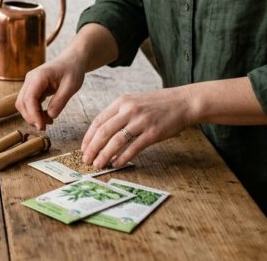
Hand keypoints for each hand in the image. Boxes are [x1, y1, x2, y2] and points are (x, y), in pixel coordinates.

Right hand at [16, 57, 85, 130]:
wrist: (72, 60)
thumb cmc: (73, 70)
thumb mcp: (71, 86)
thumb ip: (60, 101)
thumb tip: (50, 116)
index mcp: (39, 76)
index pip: (29, 98)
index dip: (33, 114)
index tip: (41, 126)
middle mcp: (30, 79)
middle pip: (22, 102)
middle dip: (31, 117)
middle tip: (45, 127)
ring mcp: (30, 83)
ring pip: (23, 104)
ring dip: (32, 115)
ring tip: (48, 122)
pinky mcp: (33, 87)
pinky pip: (29, 102)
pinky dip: (35, 111)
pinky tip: (47, 116)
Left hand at [80, 87, 194, 167]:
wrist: (182, 102)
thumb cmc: (157, 104)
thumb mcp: (134, 102)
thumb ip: (119, 113)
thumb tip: (102, 133)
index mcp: (121, 102)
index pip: (98, 121)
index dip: (89, 137)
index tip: (83, 148)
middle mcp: (129, 110)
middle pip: (104, 131)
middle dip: (92, 148)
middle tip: (86, 160)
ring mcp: (141, 121)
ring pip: (116, 141)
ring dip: (105, 154)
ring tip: (98, 164)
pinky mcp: (153, 133)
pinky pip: (133, 147)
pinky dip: (123, 157)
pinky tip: (116, 164)